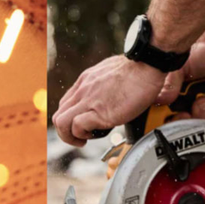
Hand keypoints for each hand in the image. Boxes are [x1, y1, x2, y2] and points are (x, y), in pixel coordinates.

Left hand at [53, 55, 168, 145]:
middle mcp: (83, 90)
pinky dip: (83, 134)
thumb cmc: (138, 68)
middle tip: (79, 138)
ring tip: (84, 139)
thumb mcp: (112, 72)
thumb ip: (105, 84)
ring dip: (69, 136)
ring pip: (61, 122)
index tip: (80, 125)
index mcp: (85, 81)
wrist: (146, 63)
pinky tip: (95, 134)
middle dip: (64, 132)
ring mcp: (89, 100)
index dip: (70, 119)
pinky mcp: (100, 111)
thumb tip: (112, 93)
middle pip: (58, 116)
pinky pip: (78, 126)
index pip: (65, 104)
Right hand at [156, 42, 204, 120]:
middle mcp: (183, 103)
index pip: (167, 118)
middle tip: (201, 103)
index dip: (175, 122)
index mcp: (171, 95)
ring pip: (204, 124)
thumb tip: (160, 99)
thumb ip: (170, 83)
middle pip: (187, 125)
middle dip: (197, 116)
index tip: (184, 115)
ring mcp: (199, 105)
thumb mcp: (181, 67)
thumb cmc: (199, 55)